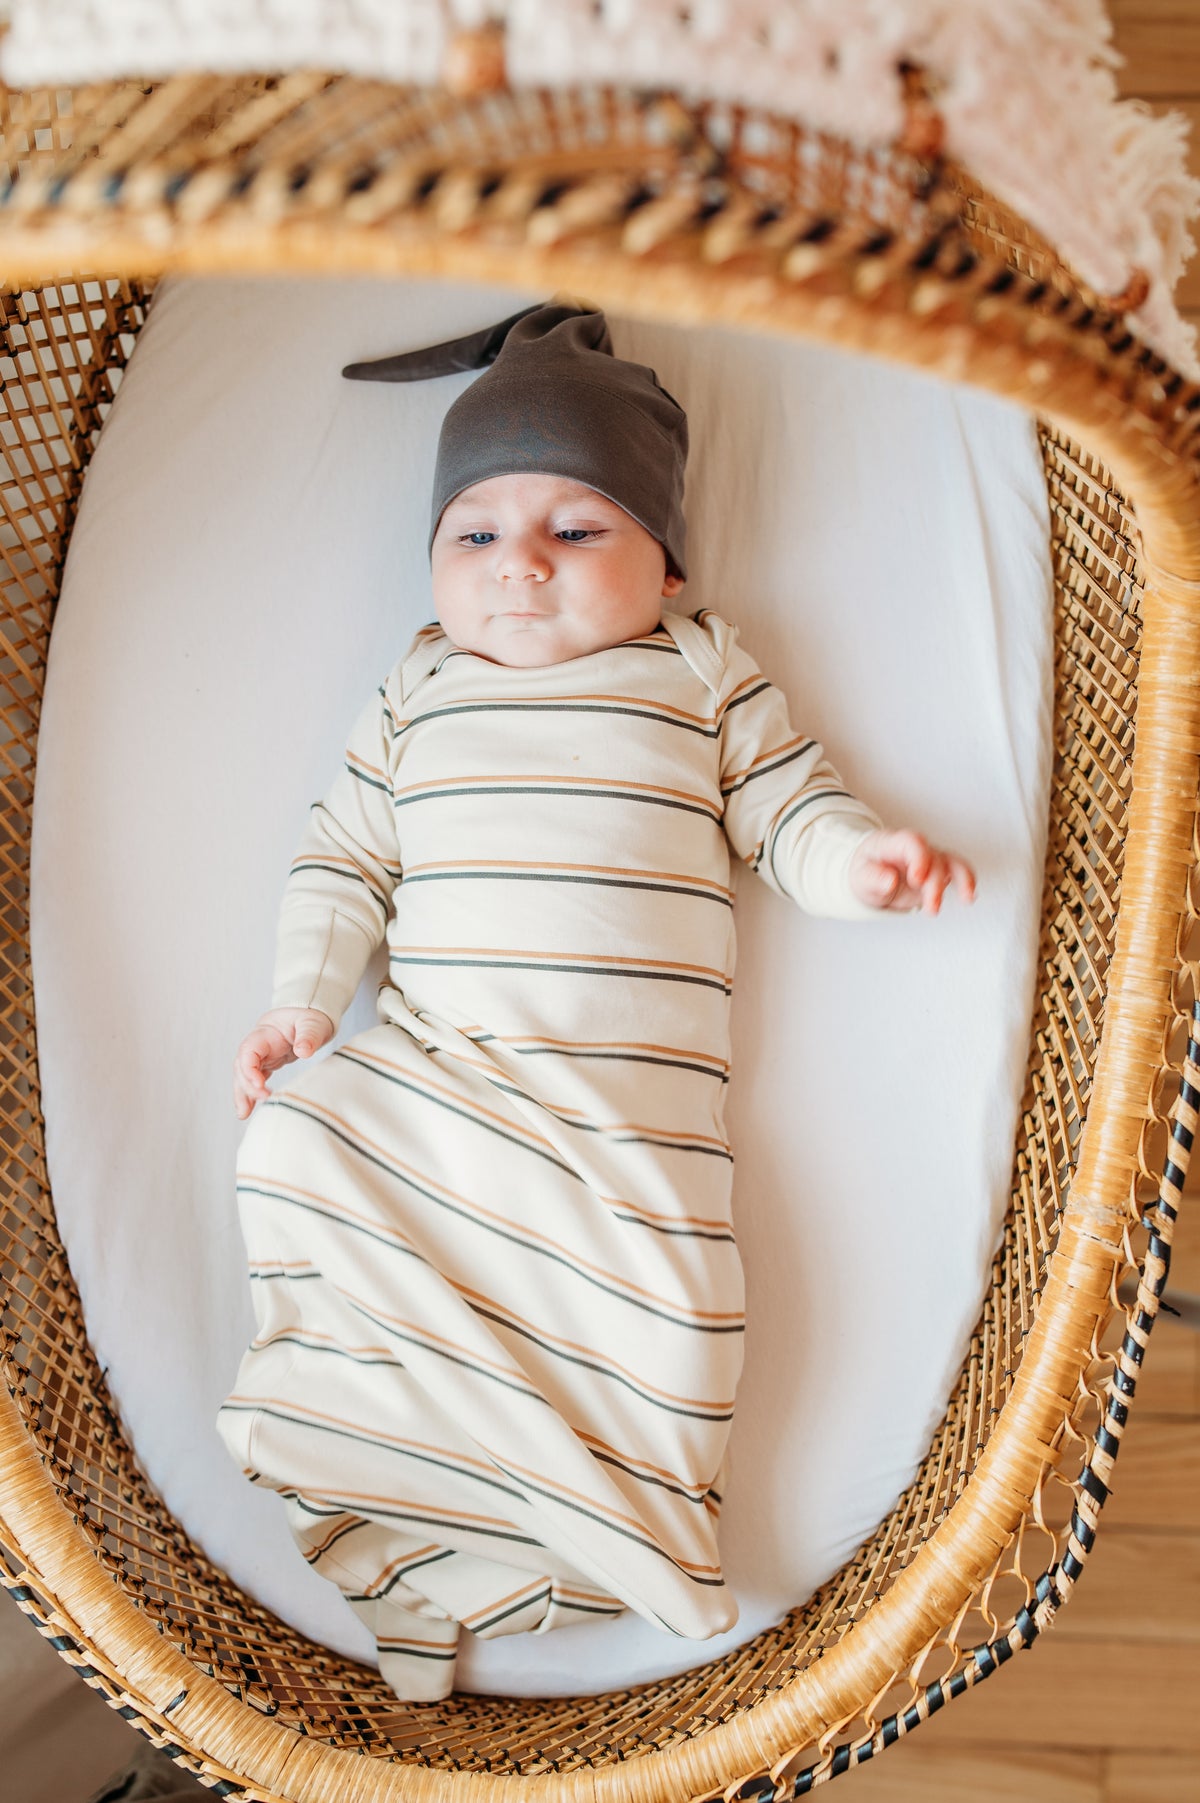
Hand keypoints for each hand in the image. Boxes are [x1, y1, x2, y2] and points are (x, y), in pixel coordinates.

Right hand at [233, 1006, 334, 1118]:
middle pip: (242, 1065)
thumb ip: (309, 1035)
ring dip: (243, 1094)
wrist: (309, 1013)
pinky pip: (255, 1079)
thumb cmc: (311, 1017)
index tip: (260, 1084)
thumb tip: (303, 1051)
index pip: (249, 1050)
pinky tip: (249, 1109)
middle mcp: (259, 1044)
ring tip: (243, 1114)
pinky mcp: (267, 1063)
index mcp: (266, 1032)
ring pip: (244, 1075)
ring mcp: (261, 1054)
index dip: (249, 1068)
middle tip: (261, 1100)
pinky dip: (251, 1094)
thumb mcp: (314, 1023)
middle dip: (246, 1085)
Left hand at [849, 828, 975, 915]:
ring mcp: (930, 859)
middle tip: (931, 906)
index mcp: (895, 843)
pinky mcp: (938, 872)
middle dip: (936, 884)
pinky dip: (967, 882)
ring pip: (951, 864)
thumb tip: (890, 881)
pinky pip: (958, 872)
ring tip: (965, 898)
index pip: (912, 843)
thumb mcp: (860, 875)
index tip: (917, 878)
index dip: (919, 858)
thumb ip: (873, 877)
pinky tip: (970, 897)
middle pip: (934, 859)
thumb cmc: (866, 870)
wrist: (871, 874)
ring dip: (959, 882)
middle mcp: (917, 849)